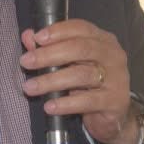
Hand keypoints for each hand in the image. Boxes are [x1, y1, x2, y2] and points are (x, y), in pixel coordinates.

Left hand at [19, 19, 139, 143]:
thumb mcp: (70, 64)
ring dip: (51, 81)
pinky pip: (88, 100)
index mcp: (102, 40)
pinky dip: (66, 104)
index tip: (37, 38)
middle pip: (80, 49)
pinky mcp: (115, 100)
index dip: (58, 31)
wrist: (113, 115)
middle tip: (26, 62)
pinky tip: (49, 106)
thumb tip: (28, 37)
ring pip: (81, 75)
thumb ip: (49, 49)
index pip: (81, 28)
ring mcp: (117, 77)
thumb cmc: (89, 84)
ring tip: (30, 87)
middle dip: (49, 54)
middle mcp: (112, 55)